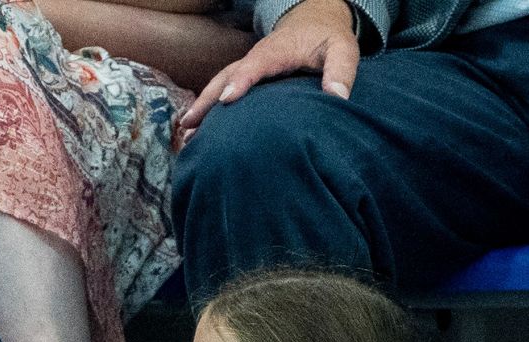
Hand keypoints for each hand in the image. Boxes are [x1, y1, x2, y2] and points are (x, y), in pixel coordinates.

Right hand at [178, 0, 358, 136]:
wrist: (313, 23)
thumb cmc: (328, 39)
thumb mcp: (343, 49)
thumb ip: (342, 71)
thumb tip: (338, 97)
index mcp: (277, 51)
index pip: (256, 65)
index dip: (241, 81)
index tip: (227, 99)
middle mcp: (255, 59)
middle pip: (225, 77)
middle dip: (206, 100)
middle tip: (190, 124)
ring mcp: (245, 67)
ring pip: (217, 84)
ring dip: (200, 107)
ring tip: (185, 132)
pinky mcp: (242, 77)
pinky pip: (220, 90)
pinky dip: (206, 108)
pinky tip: (195, 129)